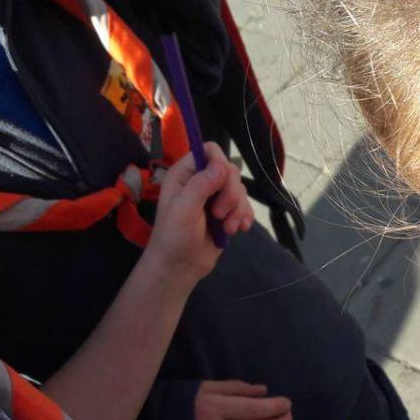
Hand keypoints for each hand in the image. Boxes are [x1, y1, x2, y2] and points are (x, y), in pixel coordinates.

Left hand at [145, 141, 253, 289]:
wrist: (180, 268)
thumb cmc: (174, 238)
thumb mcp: (184, 209)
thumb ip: (201, 185)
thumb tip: (223, 165)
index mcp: (185, 174)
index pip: (209, 151)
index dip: (220, 163)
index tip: (222, 182)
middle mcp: (201, 182)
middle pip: (230, 171)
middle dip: (231, 194)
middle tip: (219, 215)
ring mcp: (215, 198)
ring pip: (240, 190)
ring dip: (238, 210)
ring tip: (227, 228)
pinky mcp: (227, 214)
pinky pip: (245, 206)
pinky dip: (245, 217)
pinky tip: (238, 230)